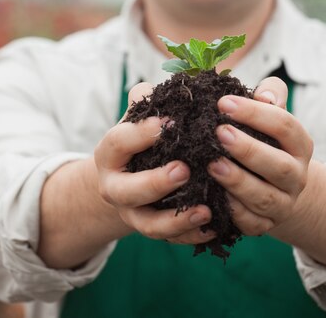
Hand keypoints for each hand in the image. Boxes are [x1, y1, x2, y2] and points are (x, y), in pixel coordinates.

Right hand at [94, 82, 214, 245]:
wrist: (124, 176)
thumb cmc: (139, 138)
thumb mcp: (138, 117)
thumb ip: (148, 100)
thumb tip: (170, 84)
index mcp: (110, 153)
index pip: (119, 142)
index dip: (141, 133)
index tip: (169, 123)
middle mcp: (115, 187)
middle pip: (127, 191)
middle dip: (155, 182)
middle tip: (184, 169)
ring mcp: (132, 213)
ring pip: (149, 225)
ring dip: (177, 219)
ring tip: (205, 210)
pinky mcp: (152, 229)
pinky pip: (171, 240)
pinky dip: (191, 235)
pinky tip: (214, 226)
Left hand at [208, 76, 313, 236]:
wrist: (279, 186)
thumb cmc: (266, 139)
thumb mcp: (272, 115)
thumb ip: (271, 95)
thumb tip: (264, 95)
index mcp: (300, 144)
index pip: (284, 126)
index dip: (255, 113)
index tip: (223, 103)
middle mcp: (297, 176)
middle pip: (278, 166)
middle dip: (248, 150)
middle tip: (219, 133)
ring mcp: (283, 203)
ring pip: (264, 198)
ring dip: (237, 181)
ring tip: (212, 164)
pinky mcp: (266, 224)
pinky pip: (251, 223)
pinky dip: (233, 211)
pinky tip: (213, 197)